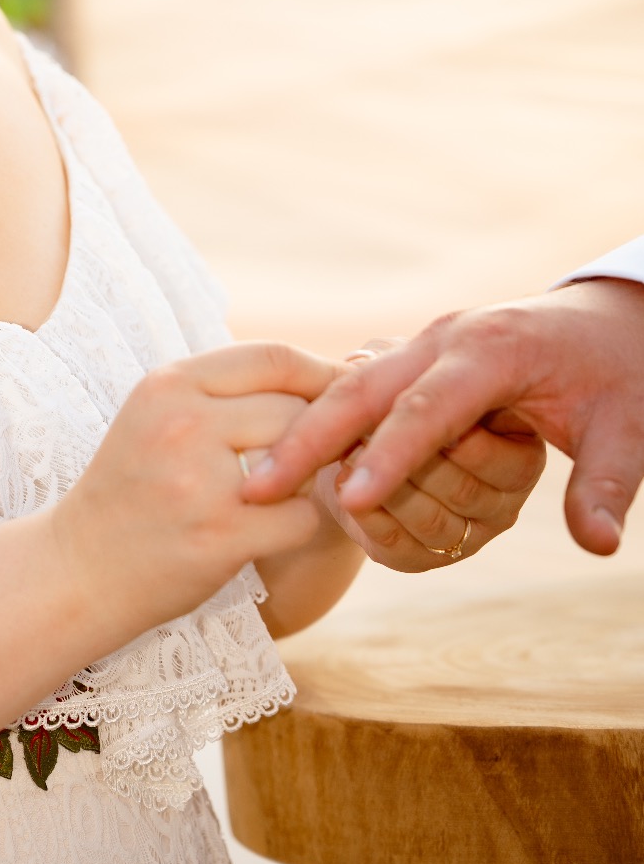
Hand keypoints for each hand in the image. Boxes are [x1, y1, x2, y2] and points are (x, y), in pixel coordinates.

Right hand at [51, 342, 335, 645]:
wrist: (80, 568)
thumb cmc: (134, 487)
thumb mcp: (159, 415)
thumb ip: (225, 391)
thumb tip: (321, 373)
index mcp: (168, 384)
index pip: (271, 357)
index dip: (319, 372)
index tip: (342, 391)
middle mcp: (183, 423)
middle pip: (295, 408)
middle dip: (317, 431)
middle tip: (320, 452)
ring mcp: (201, 481)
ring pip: (303, 459)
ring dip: (305, 478)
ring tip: (281, 490)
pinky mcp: (220, 537)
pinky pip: (301, 518)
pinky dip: (296, 526)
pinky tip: (267, 531)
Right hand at [245, 280, 643, 554]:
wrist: (610, 317)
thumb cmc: (620, 372)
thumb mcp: (629, 428)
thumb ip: (607, 485)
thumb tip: (596, 546)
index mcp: (493, 349)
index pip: (430, 407)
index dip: (388, 456)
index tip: (348, 500)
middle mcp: (445, 339)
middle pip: (362, 387)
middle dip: (310, 437)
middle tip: (258, 486)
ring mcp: (424, 343)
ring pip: (349, 385)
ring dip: (304, 431)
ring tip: (258, 480)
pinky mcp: (415, 356)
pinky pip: (359, 389)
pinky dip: (322, 420)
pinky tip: (285, 457)